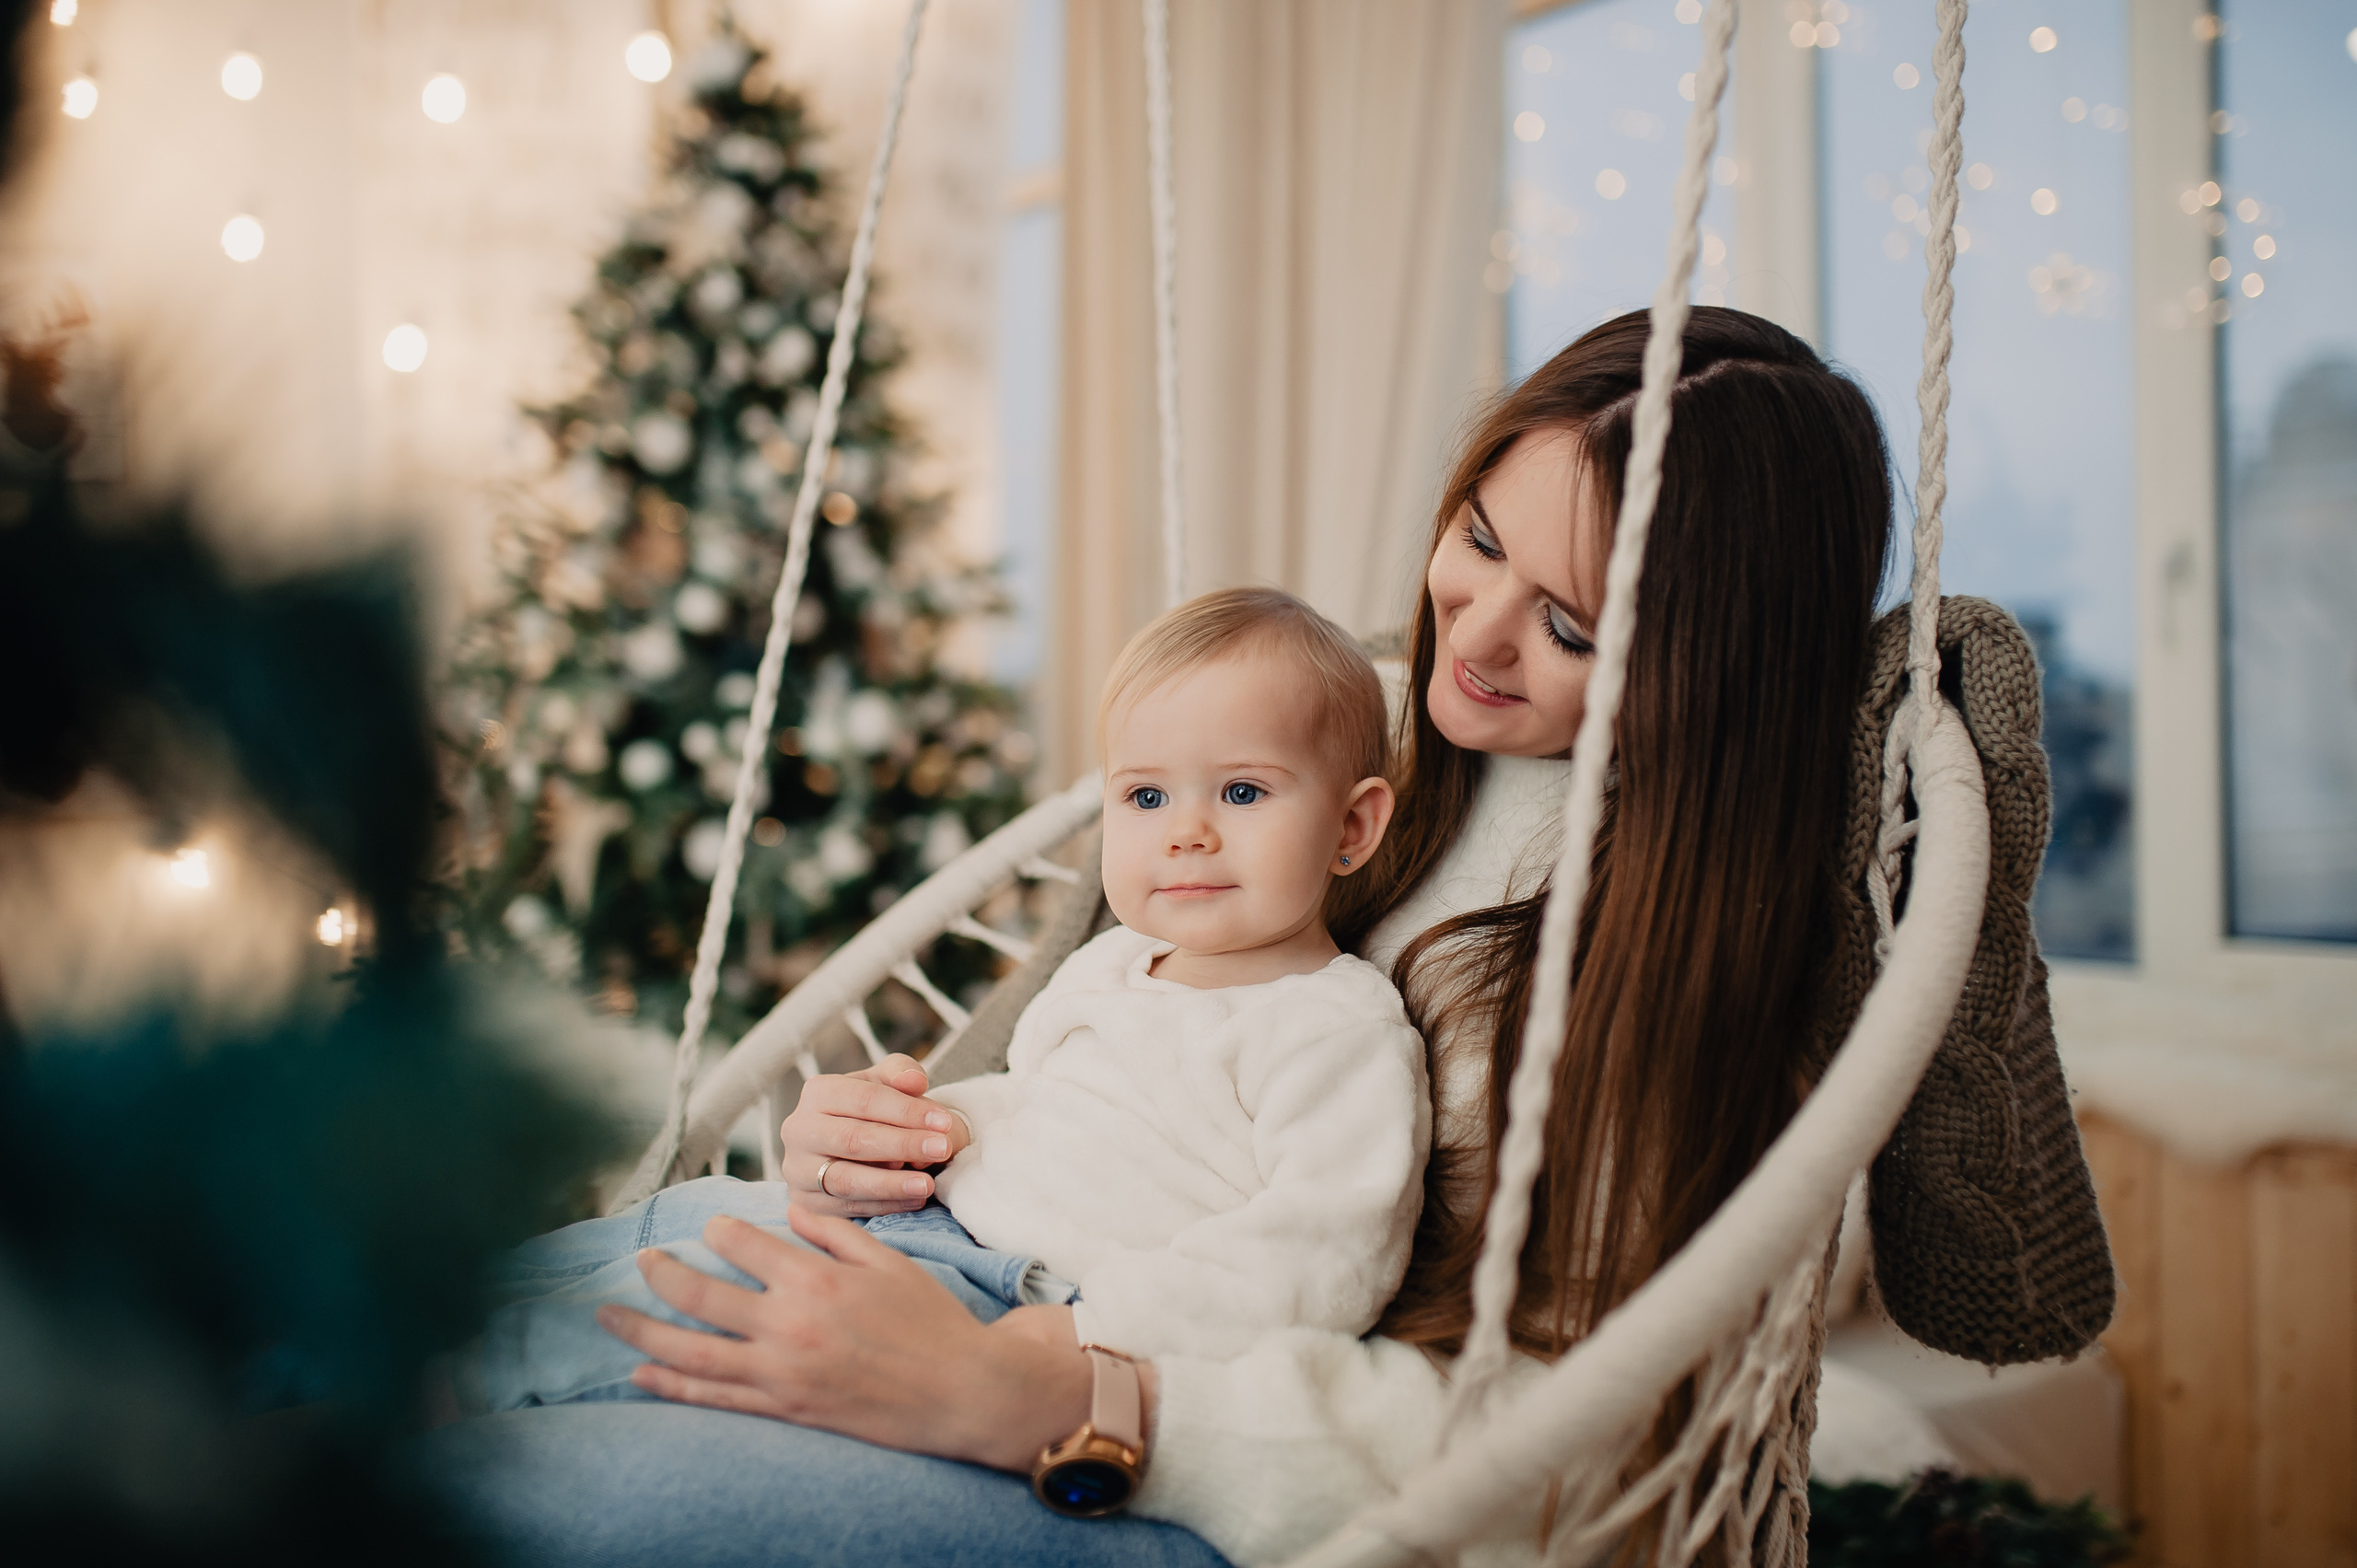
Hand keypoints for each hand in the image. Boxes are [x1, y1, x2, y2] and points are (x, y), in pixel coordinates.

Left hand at [599, 1207, 1095, 1470]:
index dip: (720, 1232)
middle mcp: (790, 1323)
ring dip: (644, 1331)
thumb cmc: (932, 1322)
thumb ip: (835, 1233)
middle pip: (702, 1295)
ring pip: (693, 1351)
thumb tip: (793, 1212)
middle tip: (640, 1259)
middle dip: (662, 1274)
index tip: (710, 1228)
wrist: (962, 1391)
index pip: (745, 1244)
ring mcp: (783, 1371)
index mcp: (817, 1277)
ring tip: (610, 1316)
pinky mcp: (786, 1409)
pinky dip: (673, 1387)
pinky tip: (643, 1373)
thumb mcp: (889, 1261)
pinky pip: (717, 1398)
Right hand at [779, 1053, 971, 1217]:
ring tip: (927, 1184)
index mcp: (818, 1092)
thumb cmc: (870, 1109)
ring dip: (891, 1184)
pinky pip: (846, 1208)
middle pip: (854, 1139)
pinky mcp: (805, 1203)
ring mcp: (798, 1170)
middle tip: (942, 1149)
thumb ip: (901, 1073)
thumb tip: (915, 1080)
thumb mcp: (884, 1082)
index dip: (907, 1111)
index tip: (943, 1122)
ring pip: (846, 1180)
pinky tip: (915, 1199)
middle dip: (903, 1145)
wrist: (847, 1144)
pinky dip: (884, 1205)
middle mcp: (799, 1130)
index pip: (865, 1099)